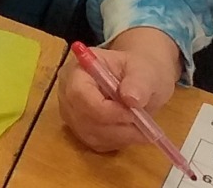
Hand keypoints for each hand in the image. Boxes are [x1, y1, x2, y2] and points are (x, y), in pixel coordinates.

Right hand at [58, 28, 183, 151]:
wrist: (138, 80)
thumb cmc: (139, 70)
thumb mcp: (145, 71)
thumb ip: (139, 82)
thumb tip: (131, 98)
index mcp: (77, 70)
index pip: (78, 94)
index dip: (104, 109)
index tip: (133, 114)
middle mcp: (67, 92)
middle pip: (82, 117)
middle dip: (116, 126)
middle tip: (144, 124)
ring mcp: (71, 112)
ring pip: (90, 134)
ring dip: (120, 136)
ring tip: (142, 126)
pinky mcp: (80, 130)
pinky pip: (96, 143)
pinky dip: (118, 141)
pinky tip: (130, 130)